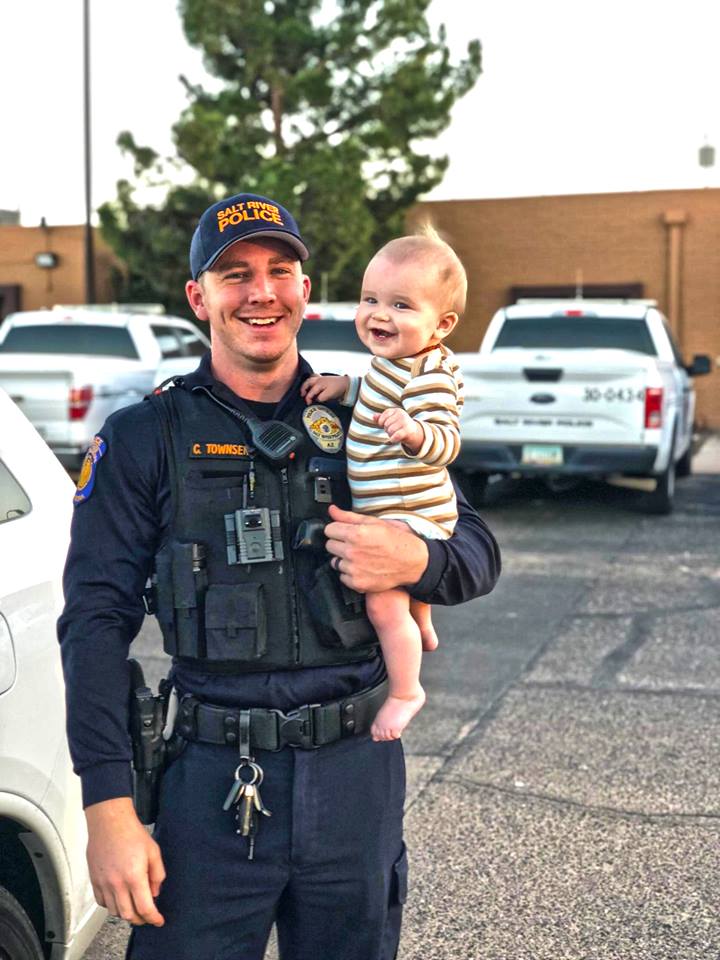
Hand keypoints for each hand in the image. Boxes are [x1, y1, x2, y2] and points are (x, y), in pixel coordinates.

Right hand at [85, 797, 165, 925]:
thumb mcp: (154, 852)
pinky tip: (119, 900)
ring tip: (134, 908)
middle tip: (148, 917)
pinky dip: (111, 906)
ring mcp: (104, 883)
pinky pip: (102, 902)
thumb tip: (154, 893)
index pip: (145, 908)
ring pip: (114, 911)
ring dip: (126, 914)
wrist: (110, 822)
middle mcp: (117, 884)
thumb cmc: (131, 833)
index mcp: (134, 877)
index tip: (158, 920)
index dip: (153, 918)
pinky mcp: (94, 880)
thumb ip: (157, 875)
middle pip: (128, 915)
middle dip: (141, 920)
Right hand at [301, 374, 348, 403]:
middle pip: (308, 383)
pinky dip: (312, 380)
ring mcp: (321, 378)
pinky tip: (312, 384)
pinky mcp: (324, 378)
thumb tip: (317, 399)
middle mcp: (319, 379)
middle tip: (302, 395)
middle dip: (303, 389)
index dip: (308, 398)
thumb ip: (321, 397)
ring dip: (306, 384)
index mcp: (319, 384)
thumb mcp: (329, 395)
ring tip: (304, 390)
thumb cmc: (338, 388)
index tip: (308, 403)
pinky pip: (315, 377)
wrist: (347, 383)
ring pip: (310, 379)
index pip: (311, 392)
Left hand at [324, 504, 428, 592]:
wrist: (413, 562)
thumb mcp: (375, 523)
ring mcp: (354, 569)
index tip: (345, 532)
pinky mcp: (357, 583)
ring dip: (344, 559)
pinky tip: (363, 568)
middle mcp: (352, 552)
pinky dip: (350, 573)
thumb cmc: (397, 541)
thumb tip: (332, 510)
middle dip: (340, 543)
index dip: (337, 529)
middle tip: (355, 544)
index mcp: (356, 534)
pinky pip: (342, 576)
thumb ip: (349, 517)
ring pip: (335, 562)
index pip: (329, 530)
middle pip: (330, 546)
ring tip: (361, 556)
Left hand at [375, 408, 422, 452]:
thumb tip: (373, 416)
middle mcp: (402, 415)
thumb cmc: (398, 425)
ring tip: (395, 434)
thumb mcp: (390, 419)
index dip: (381, 422)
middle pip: (386, 424)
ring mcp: (406, 422)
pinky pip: (396, 436)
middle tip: (393, 430)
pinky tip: (394, 439)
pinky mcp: (408, 431)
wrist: (413, 432)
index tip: (384, 424)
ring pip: (390, 430)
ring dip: (390, 435)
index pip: (384, 416)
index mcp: (397, 411)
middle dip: (387, 429)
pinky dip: (393, 439)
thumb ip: (380, 418)